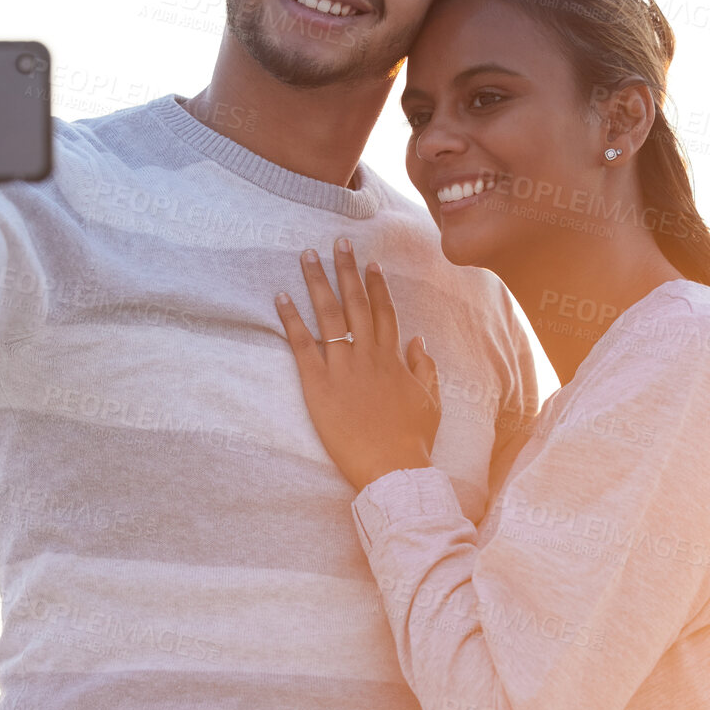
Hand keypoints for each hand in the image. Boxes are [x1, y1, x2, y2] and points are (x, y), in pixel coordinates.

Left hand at [274, 239, 440, 489]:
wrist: (392, 467)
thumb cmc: (412, 439)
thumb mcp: (430, 401)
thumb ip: (424, 368)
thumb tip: (419, 340)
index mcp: (392, 358)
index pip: (384, 311)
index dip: (377, 285)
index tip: (370, 263)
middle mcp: (367, 354)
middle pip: (356, 302)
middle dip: (347, 270)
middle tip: (338, 242)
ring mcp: (342, 367)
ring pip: (328, 315)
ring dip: (317, 282)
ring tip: (307, 256)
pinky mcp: (318, 384)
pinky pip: (301, 344)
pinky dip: (290, 319)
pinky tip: (279, 296)